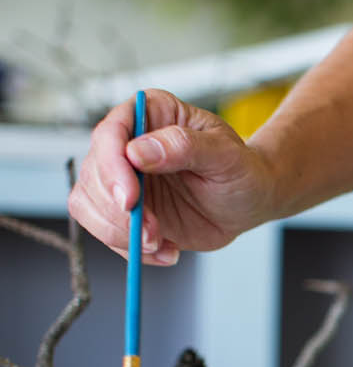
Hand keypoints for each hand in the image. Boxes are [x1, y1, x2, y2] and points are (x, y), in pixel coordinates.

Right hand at [68, 89, 276, 263]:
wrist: (250, 201)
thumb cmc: (243, 170)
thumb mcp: (226, 155)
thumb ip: (185, 147)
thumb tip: (137, 151)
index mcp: (150, 114)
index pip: (110, 134)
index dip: (111, 168)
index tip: (130, 199)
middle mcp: (128, 143)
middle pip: (93, 173)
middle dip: (117, 210)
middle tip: (151, 233)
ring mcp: (122, 177)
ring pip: (89, 204)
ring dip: (119, 232)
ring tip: (160, 244)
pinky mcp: (125, 209)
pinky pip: (106, 230)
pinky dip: (131, 249)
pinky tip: (166, 252)